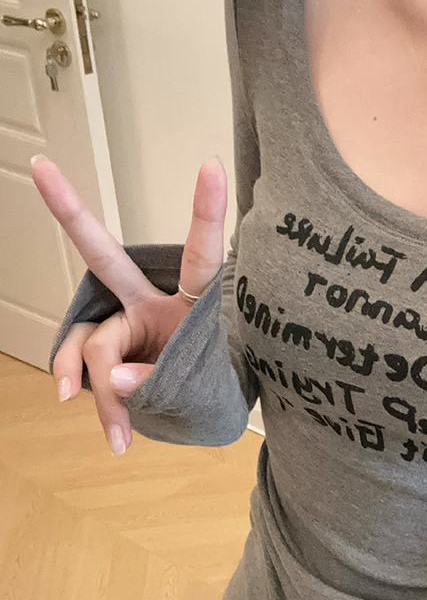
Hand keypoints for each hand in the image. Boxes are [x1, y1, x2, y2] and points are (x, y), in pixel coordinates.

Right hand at [31, 154, 227, 455]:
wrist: (197, 415)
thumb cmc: (207, 386)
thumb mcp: (198, 390)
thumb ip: (156, 383)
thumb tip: (107, 379)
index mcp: (193, 301)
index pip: (203, 254)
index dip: (206, 212)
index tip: (212, 164)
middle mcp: (151, 302)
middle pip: (105, 257)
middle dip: (71, 213)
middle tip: (40, 168)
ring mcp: (122, 324)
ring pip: (94, 346)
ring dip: (105, 393)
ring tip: (124, 434)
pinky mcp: (101, 348)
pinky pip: (77, 365)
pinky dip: (91, 399)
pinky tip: (115, 435)